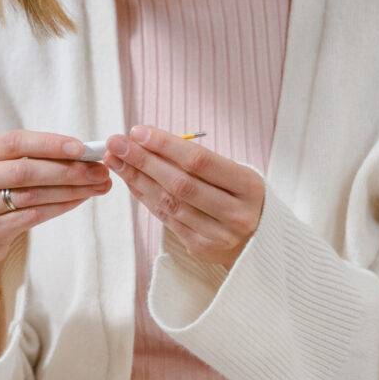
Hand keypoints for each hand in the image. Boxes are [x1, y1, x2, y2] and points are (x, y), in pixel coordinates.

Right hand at [0, 129, 111, 272]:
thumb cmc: (0, 189)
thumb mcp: (7, 165)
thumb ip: (39, 157)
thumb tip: (87, 153)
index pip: (16, 142)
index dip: (50, 144)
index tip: (83, 148)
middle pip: (25, 171)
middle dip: (68, 171)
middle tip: (100, 172)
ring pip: (32, 195)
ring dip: (71, 190)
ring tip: (98, 186)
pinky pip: (33, 216)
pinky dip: (60, 207)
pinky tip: (79, 200)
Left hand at [105, 125, 265, 267]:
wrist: (262, 242)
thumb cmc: (243, 198)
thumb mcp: (237, 175)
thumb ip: (200, 162)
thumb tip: (149, 141)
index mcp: (249, 186)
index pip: (200, 161)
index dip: (166, 145)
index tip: (138, 131)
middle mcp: (236, 212)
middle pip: (180, 183)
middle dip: (143, 160)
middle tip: (116, 143)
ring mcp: (219, 234)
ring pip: (169, 203)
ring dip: (137, 179)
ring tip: (116, 160)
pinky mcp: (202, 248)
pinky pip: (167, 218)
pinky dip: (146, 197)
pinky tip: (132, 181)